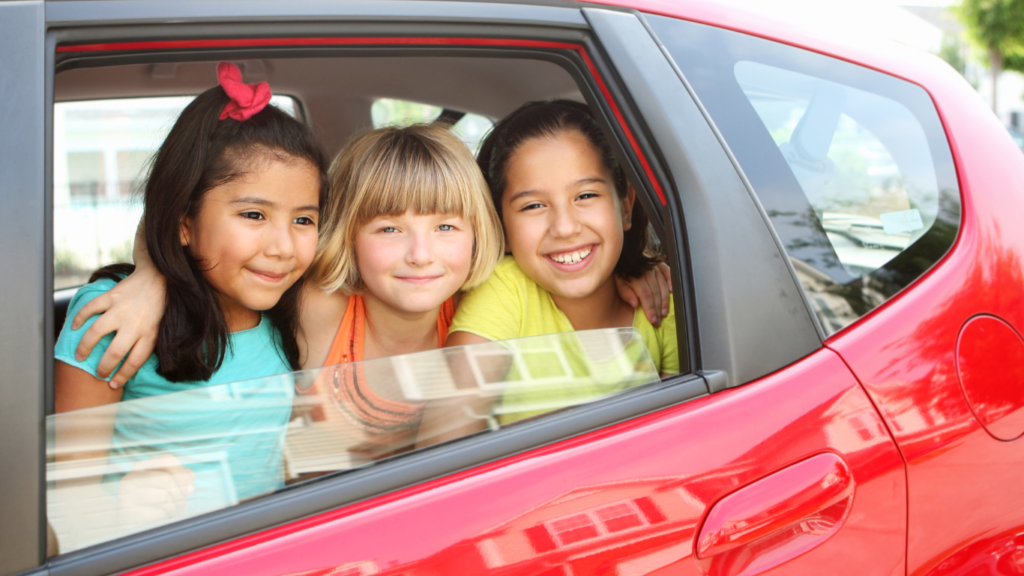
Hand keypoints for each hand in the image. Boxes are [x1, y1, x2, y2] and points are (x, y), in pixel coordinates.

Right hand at [72, 264, 165, 387]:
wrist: (158, 277)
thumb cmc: (158, 307)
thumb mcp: (160, 328)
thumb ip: (146, 344)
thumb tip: (130, 366)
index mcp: (149, 333)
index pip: (134, 362)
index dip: (122, 376)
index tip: (113, 384)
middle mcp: (135, 323)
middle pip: (114, 352)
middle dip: (103, 368)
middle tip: (98, 373)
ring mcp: (121, 309)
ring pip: (96, 332)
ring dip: (84, 347)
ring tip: (79, 356)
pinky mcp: (111, 296)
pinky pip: (90, 309)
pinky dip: (79, 318)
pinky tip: (74, 327)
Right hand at [115, 454, 195, 528]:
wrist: (136, 531)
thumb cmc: (158, 507)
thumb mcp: (172, 489)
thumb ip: (182, 480)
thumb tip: (189, 487)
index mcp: (142, 467)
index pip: (166, 459)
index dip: (182, 473)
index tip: (189, 488)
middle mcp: (130, 477)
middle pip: (166, 479)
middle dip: (180, 495)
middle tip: (181, 507)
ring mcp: (125, 495)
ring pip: (163, 496)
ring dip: (174, 508)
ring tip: (171, 514)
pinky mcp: (126, 513)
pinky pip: (157, 513)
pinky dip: (164, 519)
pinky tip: (160, 522)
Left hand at [616, 262, 671, 326]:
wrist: (623, 255)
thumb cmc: (620, 271)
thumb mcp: (617, 282)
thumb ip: (625, 292)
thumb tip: (636, 305)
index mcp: (636, 276)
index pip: (646, 295)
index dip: (650, 309)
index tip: (653, 320)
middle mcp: (647, 271)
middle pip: (656, 293)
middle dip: (657, 309)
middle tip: (658, 321)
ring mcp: (654, 267)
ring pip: (663, 285)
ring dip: (665, 301)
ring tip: (664, 313)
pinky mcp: (659, 264)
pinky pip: (668, 273)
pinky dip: (671, 282)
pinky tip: (672, 292)